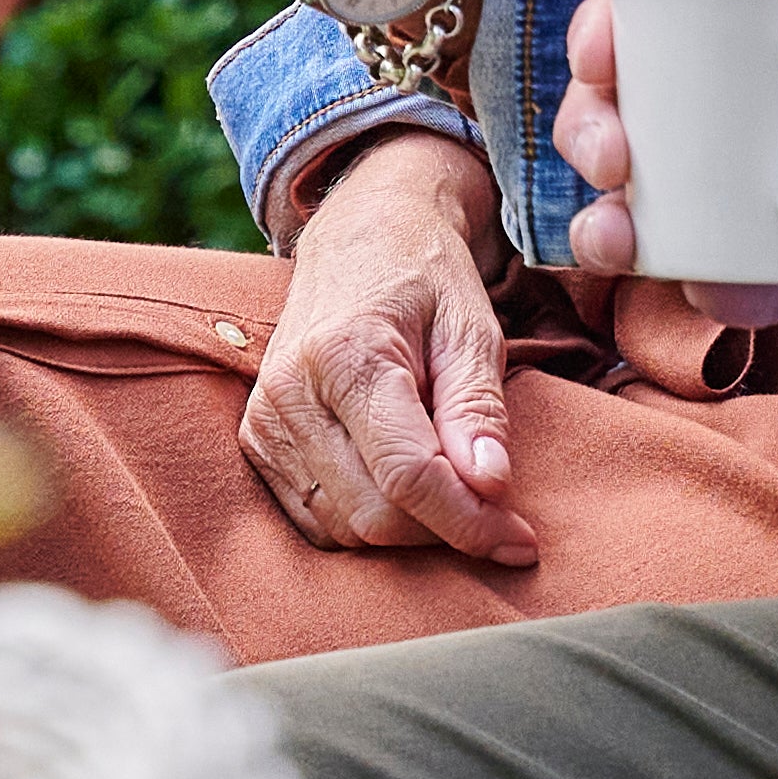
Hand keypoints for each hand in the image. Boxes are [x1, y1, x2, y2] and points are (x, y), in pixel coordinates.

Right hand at [238, 135, 537, 563]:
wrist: (358, 237)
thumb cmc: (424, 277)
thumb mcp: (471, 326)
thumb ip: (477, 408)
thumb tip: (489, 486)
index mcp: (347, 355)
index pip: (408, 474)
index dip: (469, 520)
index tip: (520, 541)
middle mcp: (292, 392)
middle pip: (374, 514)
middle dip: (443, 528)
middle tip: (494, 508)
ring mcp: (265, 421)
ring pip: (344, 529)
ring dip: (407, 529)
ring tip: (446, 479)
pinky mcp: (257, 442)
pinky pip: (315, 522)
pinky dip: (366, 521)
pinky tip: (399, 483)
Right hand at [555, 0, 777, 336]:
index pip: (677, 22)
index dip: (614, 31)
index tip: (604, 53)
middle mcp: (769, 120)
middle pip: (641, 117)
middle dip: (593, 132)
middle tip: (614, 156)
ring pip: (666, 211)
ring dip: (617, 223)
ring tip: (615, 235)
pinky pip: (739, 289)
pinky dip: (709, 289)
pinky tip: (705, 282)